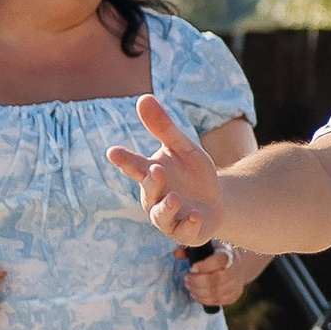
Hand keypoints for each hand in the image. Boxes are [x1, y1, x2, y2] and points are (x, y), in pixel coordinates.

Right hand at [107, 93, 223, 244]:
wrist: (218, 200)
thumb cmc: (194, 172)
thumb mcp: (183, 146)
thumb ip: (163, 127)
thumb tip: (143, 97)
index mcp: (151, 174)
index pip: (134, 165)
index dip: (124, 159)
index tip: (112, 151)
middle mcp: (154, 197)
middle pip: (148, 190)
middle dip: (152, 181)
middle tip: (156, 169)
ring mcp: (168, 217)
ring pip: (160, 215)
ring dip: (166, 207)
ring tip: (176, 197)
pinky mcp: (185, 232)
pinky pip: (183, 231)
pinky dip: (188, 224)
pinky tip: (195, 215)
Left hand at [180, 243, 239, 310]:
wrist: (235, 265)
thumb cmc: (215, 255)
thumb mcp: (204, 249)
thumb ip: (190, 250)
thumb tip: (176, 253)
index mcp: (228, 254)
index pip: (219, 261)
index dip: (204, 266)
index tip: (192, 268)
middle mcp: (235, 269)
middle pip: (217, 279)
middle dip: (198, 281)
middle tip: (187, 279)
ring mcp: (236, 284)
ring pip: (216, 292)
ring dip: (199, 291)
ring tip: (189, 286)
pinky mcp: (234, 295)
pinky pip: (218, 301)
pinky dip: (204, 299)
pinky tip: (196, 294)